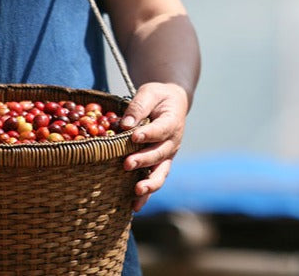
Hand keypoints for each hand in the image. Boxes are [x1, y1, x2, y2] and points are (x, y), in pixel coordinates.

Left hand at [121, 82, 188, 211]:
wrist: (172, 104)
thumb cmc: (158, 97)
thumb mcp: (149, 93)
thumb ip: (138, 106)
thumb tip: (125, 125)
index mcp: (172, 122)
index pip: (161, 129)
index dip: (149, 133)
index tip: (134, 136)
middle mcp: (173, 142)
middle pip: (159, 154)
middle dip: (143, 160)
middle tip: (126, 164)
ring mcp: (168, 156)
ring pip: (161, 173)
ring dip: (149, 184)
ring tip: (136, 191)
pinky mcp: (161, 164)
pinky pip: (155, 179)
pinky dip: (147, 193)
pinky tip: (134, 205)